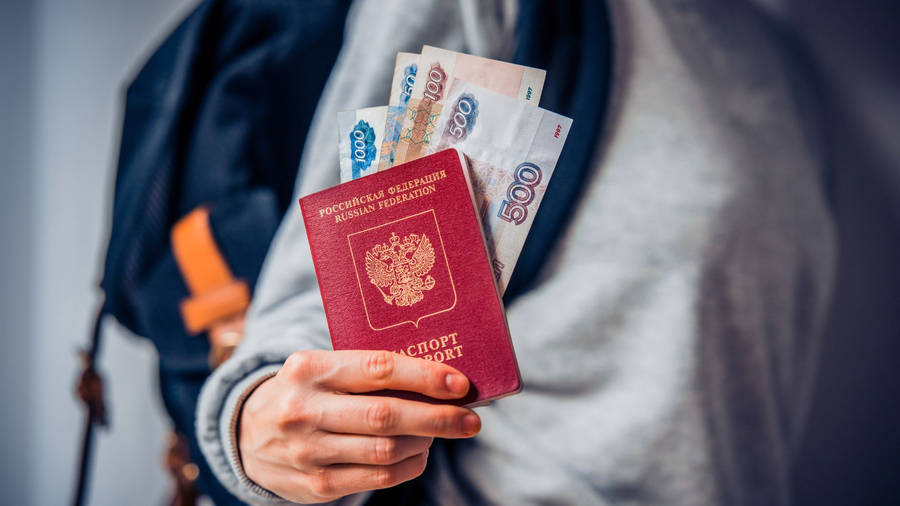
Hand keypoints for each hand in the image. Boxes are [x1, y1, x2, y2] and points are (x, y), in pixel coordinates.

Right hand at [238, 350, 479, 502]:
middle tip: (470, 419)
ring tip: (442, 432)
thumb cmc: (304, 392)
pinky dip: (408, 467)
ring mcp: (307, 451)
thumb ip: (367, 370)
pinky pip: (376, 479)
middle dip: (438, 417)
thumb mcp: (321, 367)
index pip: (378, 369)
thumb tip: (438, 377)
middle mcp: (305, 409)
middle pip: (386, 415)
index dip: (424, 376)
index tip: (459, 383)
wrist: (246, 435)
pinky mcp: (314, 486)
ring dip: (425, 442)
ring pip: (385, 450)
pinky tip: (420, 454)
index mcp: (310, 368)